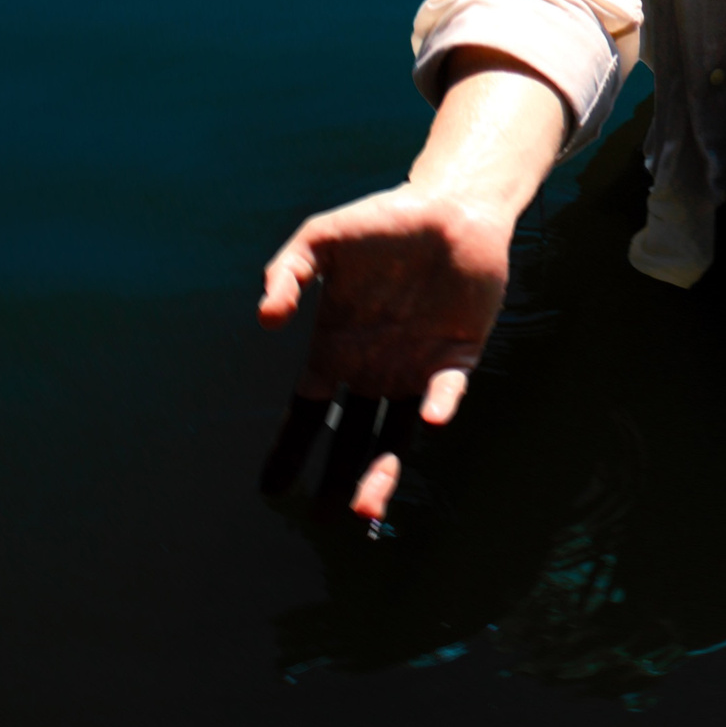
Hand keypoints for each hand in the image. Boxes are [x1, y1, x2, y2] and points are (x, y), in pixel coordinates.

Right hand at [258, 184, 515, 522]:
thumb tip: (266, 317)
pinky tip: (426, 420)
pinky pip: (446, 390)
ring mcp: (416, 366)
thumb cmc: (383, 222)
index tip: (273, 487)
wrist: (451, 206)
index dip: (291, 447)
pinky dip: (438, 405)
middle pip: (353, 437)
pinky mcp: (459, 354)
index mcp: (337, 350)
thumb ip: (286, 272)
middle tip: (326, 520)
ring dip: (381, 471)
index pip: (308, 411)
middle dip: (340, 479)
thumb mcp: (320, 239)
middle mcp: (375, 369)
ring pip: (396, 433)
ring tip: (364, 510)